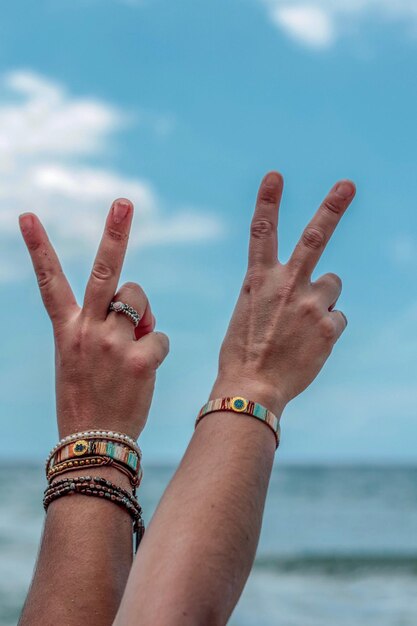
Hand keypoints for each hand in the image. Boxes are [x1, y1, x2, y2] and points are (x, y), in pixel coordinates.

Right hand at [19, 199, 168, 438]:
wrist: (94, 443)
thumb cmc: (87, 395)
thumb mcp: (83, 357)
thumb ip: (109, 324)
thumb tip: (142, 308)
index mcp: (67, 330)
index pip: (49, 282)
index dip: (39, 247)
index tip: (28, 216)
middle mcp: (87, 330)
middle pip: (105, 272)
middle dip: (114, 234)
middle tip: (123, 203)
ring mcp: (114, 344)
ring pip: (141, 300)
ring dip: (144, 315)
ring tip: (132, 346)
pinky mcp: (140, 360)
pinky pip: (161, 336)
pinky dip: (157, 349)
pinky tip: (144, 371)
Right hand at [211, 172, 354, 414]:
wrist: (253, 389)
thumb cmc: (243, 352)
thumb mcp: (246, 313)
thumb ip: (271, 291)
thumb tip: (307, 285)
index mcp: (258, 281)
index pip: (261, 233)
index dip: (268, 202)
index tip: (275, 176)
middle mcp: (285, 286)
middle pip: (313, 238)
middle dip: (331, 209)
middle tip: (347, 185)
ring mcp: (309, 305)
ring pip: (332, 284)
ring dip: (323, 298)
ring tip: (304, 324)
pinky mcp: (329, 327)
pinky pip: (338, 317)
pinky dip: (327, 328)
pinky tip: (310, 344)